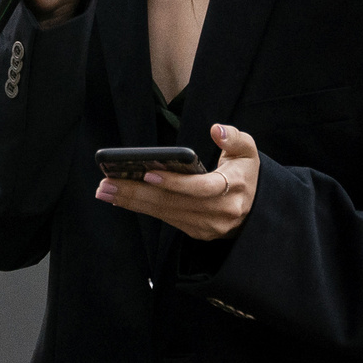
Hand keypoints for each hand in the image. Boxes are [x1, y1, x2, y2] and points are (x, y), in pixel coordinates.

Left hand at [97, 123, 258, 240]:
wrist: (257, 209)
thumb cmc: (246, 173)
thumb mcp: (247, 152)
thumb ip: (234, 138)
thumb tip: (216, 130)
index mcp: (234, 189)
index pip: (201, 188)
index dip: (175, 182)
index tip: (148, 173)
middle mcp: (220, 212)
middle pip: (173, 203)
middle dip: (137, 193)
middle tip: (107, 183)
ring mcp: (207, 226)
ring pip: (164, 213)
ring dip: (132, 202)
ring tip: (105, 190)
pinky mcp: (196, 232)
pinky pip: (165, 219)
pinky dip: (142, 209)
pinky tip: (120, 199)